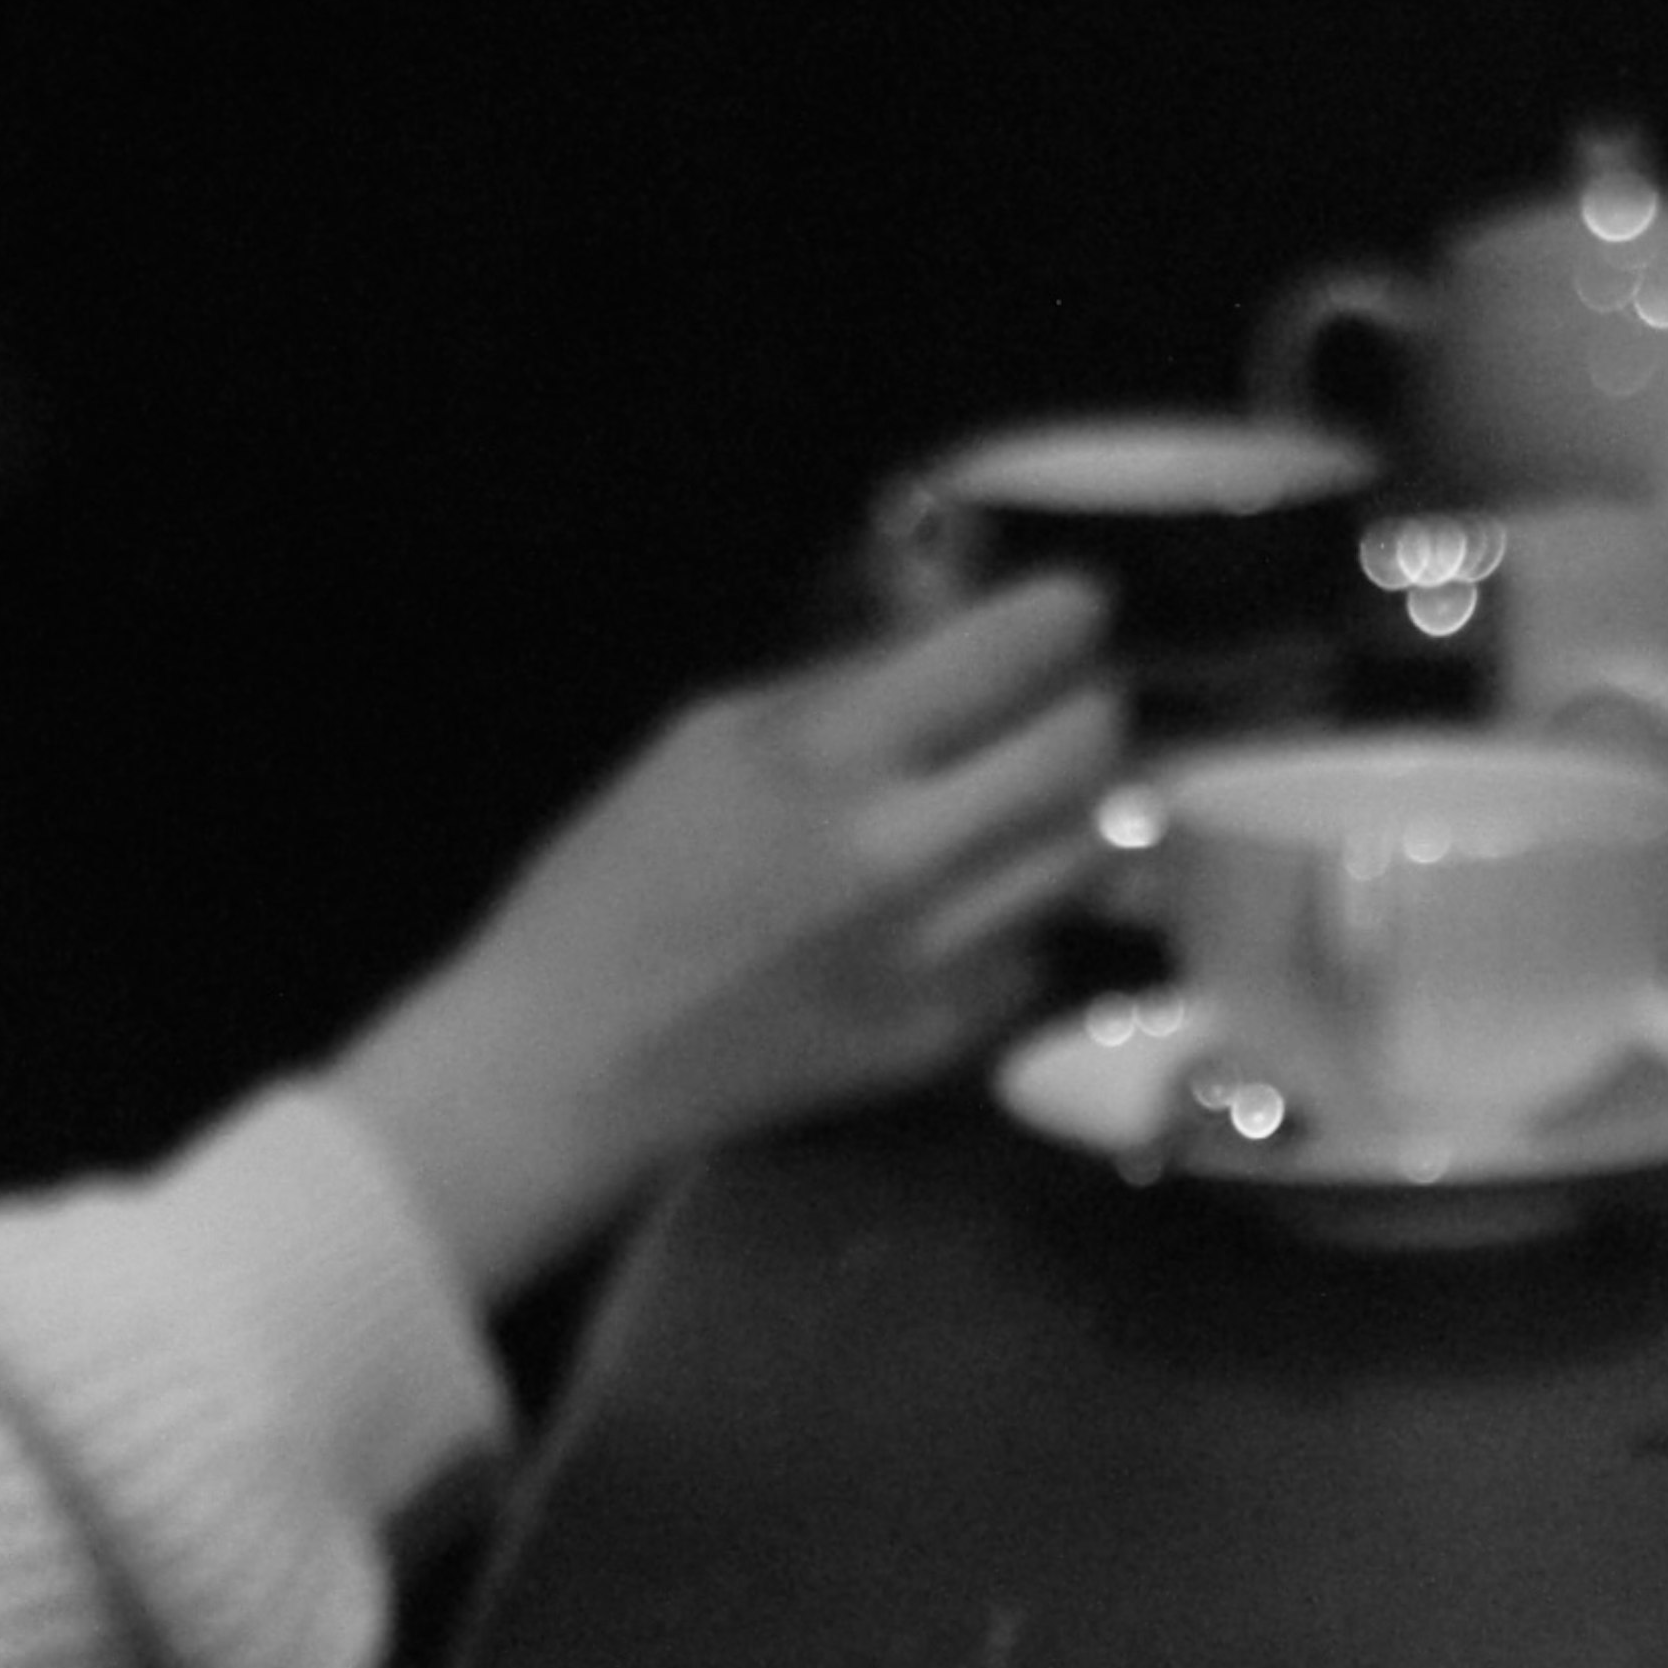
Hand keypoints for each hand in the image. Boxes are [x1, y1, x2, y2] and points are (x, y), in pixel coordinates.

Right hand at [330, 574, 1124, 1311]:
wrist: (578, 1059)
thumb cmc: (620, 878)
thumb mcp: (711, 733)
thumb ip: (845, 676)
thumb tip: (953, 608)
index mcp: (829, 757)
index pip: (1006, 655)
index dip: (1061, 615)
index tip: (1073, 608)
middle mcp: (902, 854)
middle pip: (1080, 753)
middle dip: (1089, 709)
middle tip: (1068, 704)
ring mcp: (935, 958)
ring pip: (1086, 855)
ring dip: (1080, 810)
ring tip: (1032, 796)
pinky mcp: (944, 1039)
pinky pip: (1037, 950)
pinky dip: (1024, 916)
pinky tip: (972, 905)